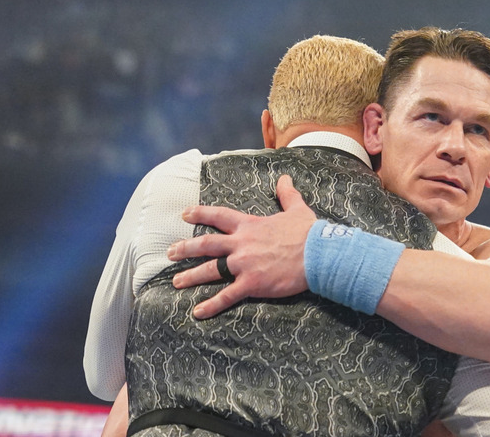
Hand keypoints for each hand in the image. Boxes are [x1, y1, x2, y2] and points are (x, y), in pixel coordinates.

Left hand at [167, 175, 316, 318]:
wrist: (318, 254)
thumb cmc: (309, 233)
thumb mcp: (297, 209)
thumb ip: (287, 194)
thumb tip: (285, 178)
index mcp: (250, 225)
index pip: (219, 216)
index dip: (200, 213)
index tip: (185, 214)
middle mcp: (241, 244)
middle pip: (206, 244)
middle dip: (185, 248)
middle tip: (170, 252)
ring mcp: (244, 265)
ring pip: (211, 270)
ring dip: (191, 276)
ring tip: (176, 281)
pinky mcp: (252, 284)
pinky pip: (227, 296)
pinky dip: (211, 305)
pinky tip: (198, 312)